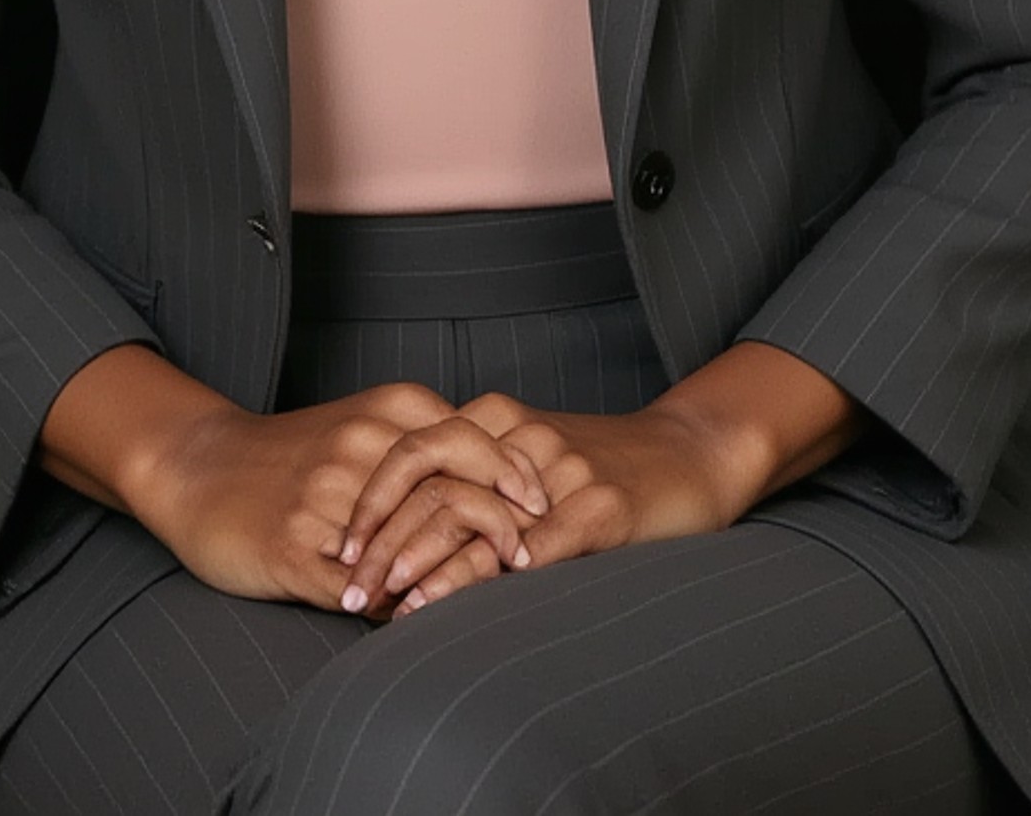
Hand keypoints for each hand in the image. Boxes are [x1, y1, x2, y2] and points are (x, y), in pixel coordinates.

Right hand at [133, 377, 554, 618]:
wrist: (199, 466)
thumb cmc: (291, 451)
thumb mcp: (362, 423)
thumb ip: (422, 442)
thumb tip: (496, 480)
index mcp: (385, 410)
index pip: (473, 439)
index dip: (515, 477)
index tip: (542, 511)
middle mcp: (361, 447)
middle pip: (454, 486)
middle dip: (500, 525)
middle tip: (526, 559)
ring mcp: (327, 499)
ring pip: (413, 543)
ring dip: (453, 575)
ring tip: (482, 597)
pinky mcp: (294, 550)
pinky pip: (362, 589)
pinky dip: (396, 606)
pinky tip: (413, 618)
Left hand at [336, 390, 744, 618]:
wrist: (691, 452)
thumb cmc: (605, 466)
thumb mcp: (530, 461)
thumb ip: (476, 483)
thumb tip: (403, 538)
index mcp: (495, 420)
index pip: (411, 458)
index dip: (369, 507)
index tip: (338, 556)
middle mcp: (520, 436)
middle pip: (430, 486)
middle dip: (383, 547)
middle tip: (349, 595)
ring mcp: (561, 470)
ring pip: (474, 517)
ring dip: (425, 567)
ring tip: (392, 609)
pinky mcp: (602, 505)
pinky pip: (536, 546)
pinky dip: (494, 580)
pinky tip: (468, 611)